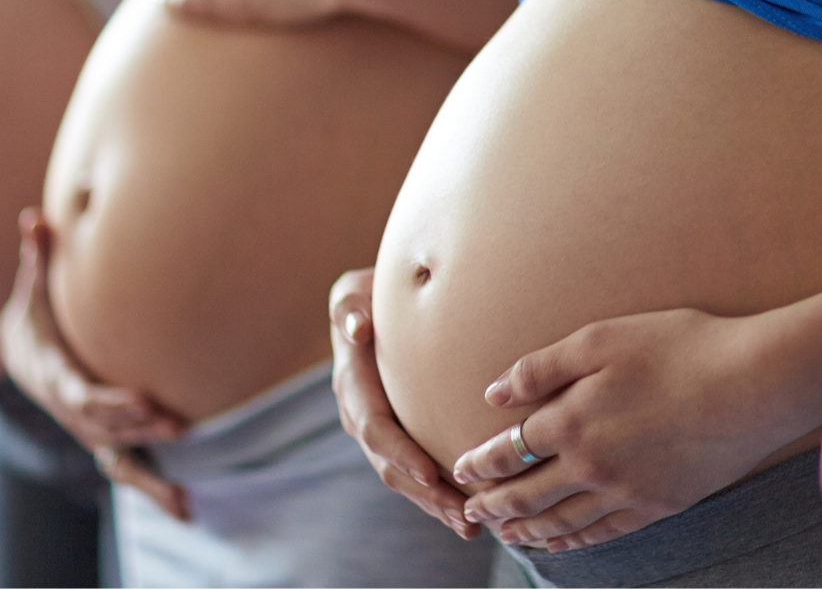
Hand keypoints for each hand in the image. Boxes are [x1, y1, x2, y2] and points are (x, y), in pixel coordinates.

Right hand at [0, 208, 190, 519]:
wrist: (22, 355)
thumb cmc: (36, 318)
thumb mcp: (31, 291)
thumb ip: (37, 258)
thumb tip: (35, 218)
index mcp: (56, 378)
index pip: (84, 396)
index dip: (113, 402)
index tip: (145, 401)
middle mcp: (73, 413)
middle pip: (107, 430)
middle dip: (140, 429)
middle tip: (178, 425)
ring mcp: (90, 433)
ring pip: (119, 460)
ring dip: (151, 473)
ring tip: (185, 486)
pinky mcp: (107, 441)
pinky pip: (130, 472)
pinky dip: (156, 491)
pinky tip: (188, 509)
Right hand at [328, 268, 479, 538]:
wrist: (369, 307)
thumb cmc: (366, 296)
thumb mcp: (352, 294)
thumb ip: (350, 309)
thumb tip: (357, 329)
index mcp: (352, 387)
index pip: (375, 427)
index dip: (401, 453)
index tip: (431, 474)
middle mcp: (361, 417)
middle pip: (392, 467)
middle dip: (427, 495)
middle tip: (463, 515)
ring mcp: (379, 433)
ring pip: (405, 479)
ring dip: (436, 505)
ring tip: (471, 526)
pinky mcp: (399, 437)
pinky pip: (417, 472)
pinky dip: (440, 495)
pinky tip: (470, 512)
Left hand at [452, 308, 785, 551]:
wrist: (750, 383)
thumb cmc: (679, 347)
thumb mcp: (602, 339)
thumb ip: (542, 368)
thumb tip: (494, 392)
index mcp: (572, 421)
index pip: (510, 450)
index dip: (481, 462)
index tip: (461, 469)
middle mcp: (592, 466)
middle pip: (528, 494)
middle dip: (494, 504)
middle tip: (471, 511)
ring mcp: (627, 491)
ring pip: (562, 521)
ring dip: (527, 528)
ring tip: (506, 532)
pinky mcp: (660, 505)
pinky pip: (604, 533)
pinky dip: (574, 541)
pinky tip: (562, 541)